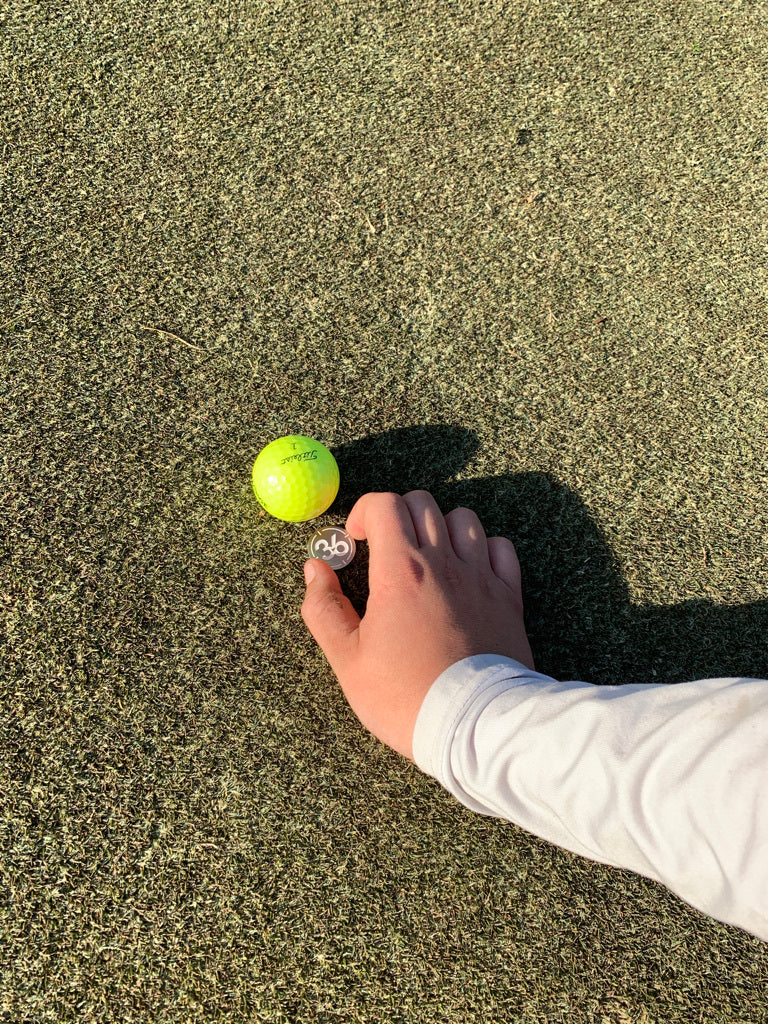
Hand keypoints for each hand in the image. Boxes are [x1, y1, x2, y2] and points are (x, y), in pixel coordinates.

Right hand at [301, 491, 534, 760]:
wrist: (475, 727)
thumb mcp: (347, 661)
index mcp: (401, 571)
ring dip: (440, 528)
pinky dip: (483, 549)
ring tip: (427, 558)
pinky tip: (468, 572)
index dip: (363, 513)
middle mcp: (444, 563)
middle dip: (397, 515)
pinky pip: (501, 548)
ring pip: (464, 519)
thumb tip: (314, 569)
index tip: (356, 542)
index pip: (384, 504)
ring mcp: (481, 577)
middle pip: (422, 503)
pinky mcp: (509, 597)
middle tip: (385, 549)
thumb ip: (324, 609)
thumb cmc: (406, 698)